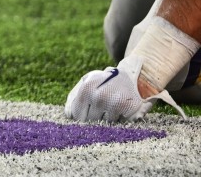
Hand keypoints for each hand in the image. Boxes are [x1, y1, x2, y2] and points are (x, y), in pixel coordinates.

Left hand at [64, 54, 182, 121]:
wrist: (133, 75)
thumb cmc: (105, 81)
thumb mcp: (87, 82)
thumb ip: (74, 97)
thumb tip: (68, 115)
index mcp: (86, 89)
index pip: (77, 115)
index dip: (81, 116)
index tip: (86, 113)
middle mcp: (100, 97)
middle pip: (90, 121)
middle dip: (94, 118)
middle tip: (101, 108)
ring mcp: (115, 105)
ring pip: (105, 125)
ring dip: (107, 119)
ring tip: (111, 106)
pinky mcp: (130, 111)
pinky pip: (119, 124)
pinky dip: (120, 119)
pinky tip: (122, 109)